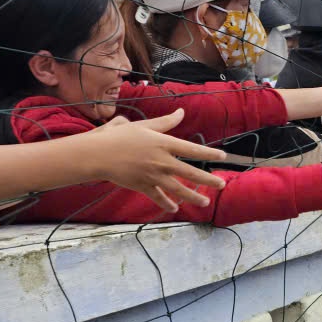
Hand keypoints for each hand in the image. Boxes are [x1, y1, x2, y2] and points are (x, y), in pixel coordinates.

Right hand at [89, 110, 227, 210]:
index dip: (209, 154)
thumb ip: (165, 122)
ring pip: (178, 189)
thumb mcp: (143, 125)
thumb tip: (181, 112)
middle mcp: (162, 161)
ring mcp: (153, 175)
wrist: (98, 154)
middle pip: (190, 173)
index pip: (192, 149)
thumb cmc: (119, 136)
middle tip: (221, 185)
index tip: (223, 157)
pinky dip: (166, 203)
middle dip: (208, 180)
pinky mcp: (143, 186)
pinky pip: (158, 197)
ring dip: (193, 197)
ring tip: (205, 202)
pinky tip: (175, 208)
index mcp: (163, 143)